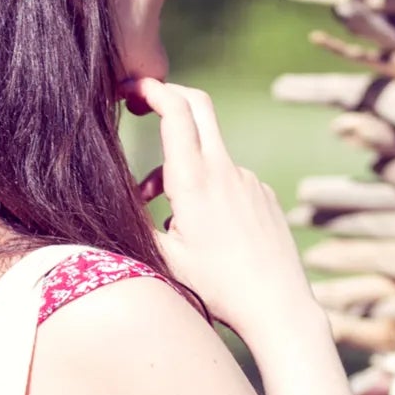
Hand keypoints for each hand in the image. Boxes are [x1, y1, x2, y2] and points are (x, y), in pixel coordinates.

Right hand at [120, 75, 314, 342]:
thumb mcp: (165, 258)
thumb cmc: (219, 288)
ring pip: (208, 154)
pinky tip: (206, 231)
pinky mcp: (264, 195)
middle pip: (198, 106)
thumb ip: (137, 222)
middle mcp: (225, 170)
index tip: (130, 88)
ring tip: (166, 214)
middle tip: (143, 105)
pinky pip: (229, 180)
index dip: (151, 89)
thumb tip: (116, 202)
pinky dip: (208, 190)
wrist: (278, 306)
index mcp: (195, 180)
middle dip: (169, 97)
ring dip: (181, 168)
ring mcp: (249, 180)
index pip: (175, 110)